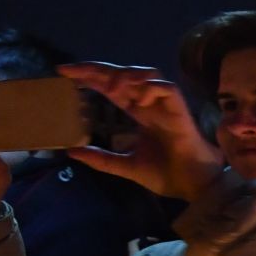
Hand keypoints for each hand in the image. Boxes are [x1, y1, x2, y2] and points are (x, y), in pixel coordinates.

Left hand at [60, 63, 225, 202]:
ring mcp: (165, 105)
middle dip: (98, 69)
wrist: (191, 186)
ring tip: (111, 85)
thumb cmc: (165, 175)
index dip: (90, 78)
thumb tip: (71, 152)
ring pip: (147, 74)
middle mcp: (150, 104)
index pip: (111, 88)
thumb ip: (100, 158)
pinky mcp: (180, 110)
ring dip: (126, 75)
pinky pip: (166, 88)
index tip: (64, 73)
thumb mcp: (124, 165)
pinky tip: (138, 99)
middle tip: (72, 70)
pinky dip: (151, 88)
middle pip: (123, 76)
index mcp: (138, 113)